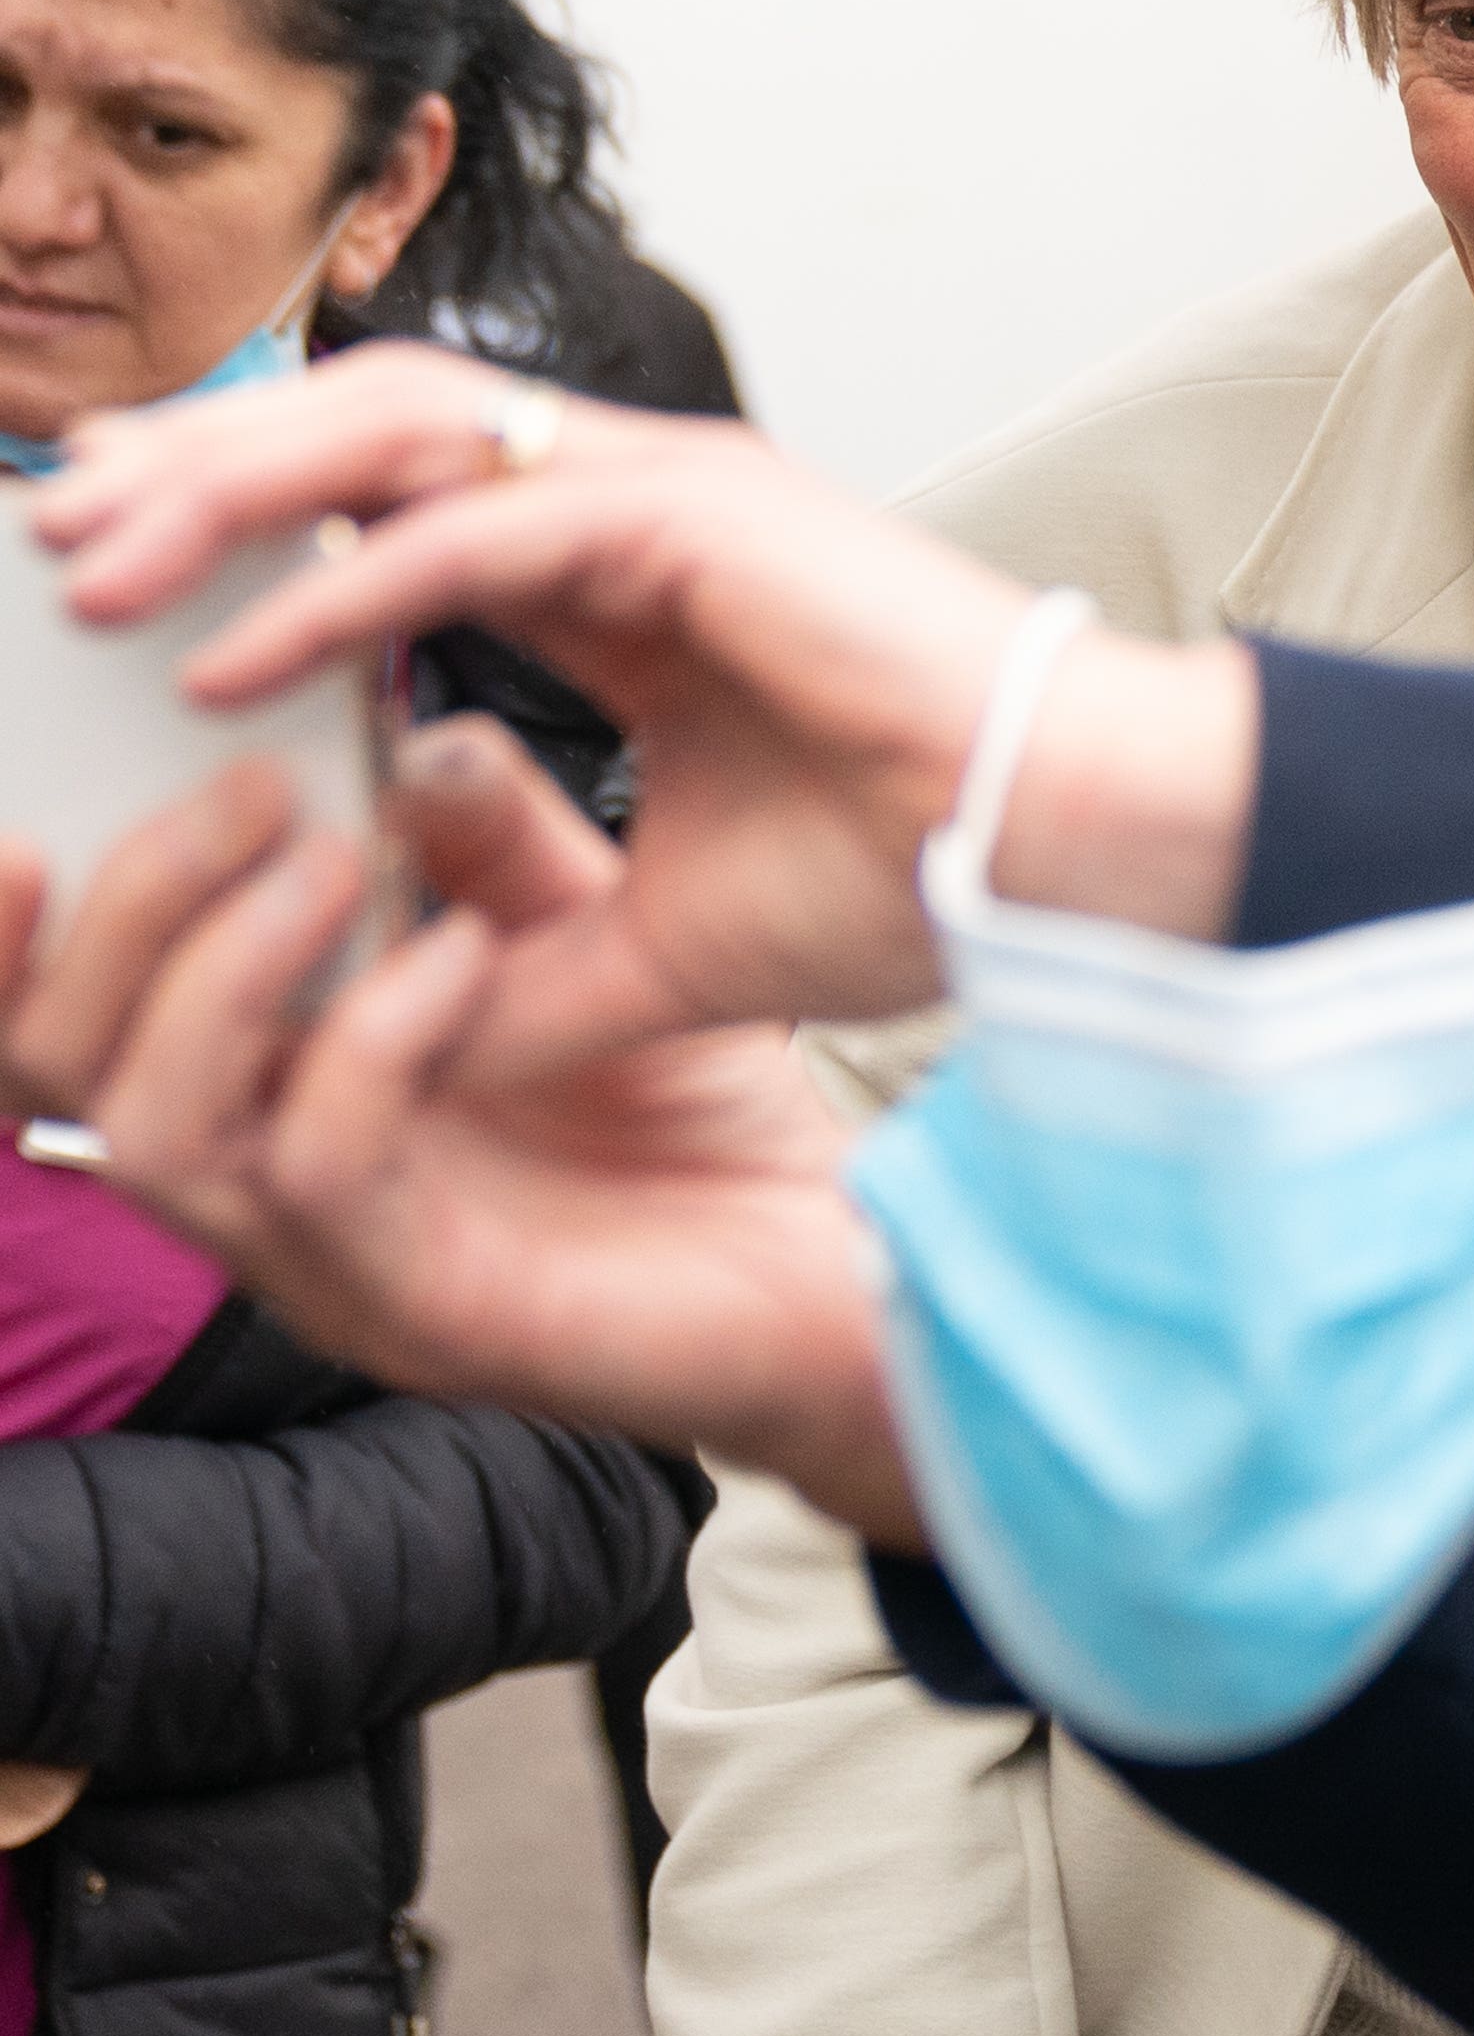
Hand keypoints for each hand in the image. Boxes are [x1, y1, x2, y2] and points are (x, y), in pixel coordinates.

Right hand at [0, 713, 917, 1536]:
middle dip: (125, 908)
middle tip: (242, 786)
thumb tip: (402, 722)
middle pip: (58, 1066)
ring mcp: (326, 1266)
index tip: (44, 792)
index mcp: (258, 1100)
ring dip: (222, 971)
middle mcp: (257, 1192)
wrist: (829, 1274)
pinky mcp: (422, 1313)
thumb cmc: (694, 1118)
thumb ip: (480, 845)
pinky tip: (457, 956)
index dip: (8, 921)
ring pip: (152, 1130)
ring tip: (324, 858)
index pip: (53, 1022)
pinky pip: (318, 1170)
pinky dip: (366, 1040)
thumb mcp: (579, 939)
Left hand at [25, 344, 1254, 1070]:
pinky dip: (335, 585)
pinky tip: (232, 654)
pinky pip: (469, 532)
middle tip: (53, 538)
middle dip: (197, 472)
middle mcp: (642, 499)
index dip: (252, 518)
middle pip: (368, 429)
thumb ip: (531, 953)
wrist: (1076, 850)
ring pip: (396, 433)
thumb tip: (407, 1028)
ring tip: (95, 570)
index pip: (399, 495)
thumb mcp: (669, 942)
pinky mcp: (697, 520)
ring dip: (229, 493)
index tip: (121, 582)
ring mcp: (671, 491)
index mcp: (636, 567)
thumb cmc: (924, 871)